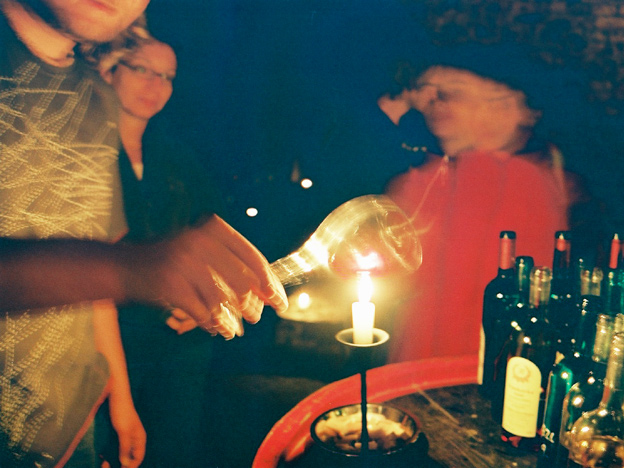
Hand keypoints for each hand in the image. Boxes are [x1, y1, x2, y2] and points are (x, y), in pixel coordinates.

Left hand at [108, 390, 145, 467]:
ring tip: (103, 463)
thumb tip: (125, 463)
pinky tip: (101, 454)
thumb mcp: (123, 431)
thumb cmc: (122, 411)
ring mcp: (125, 436)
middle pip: (130, 456)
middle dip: (121, 464)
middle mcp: (133, 438)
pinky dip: (109, 452)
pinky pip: (114, 447)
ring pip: (120, 453)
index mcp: (139, 438)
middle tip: (109, 467)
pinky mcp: (117, 433)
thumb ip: (125, 447)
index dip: (132, 466)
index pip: (139, 457)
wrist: (114, 396)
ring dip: (113, 459)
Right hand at [122, 215, 287, 338]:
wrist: (123, 267)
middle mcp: (200, 241)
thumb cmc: (172, 263)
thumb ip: (232, 266)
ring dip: (232, 319)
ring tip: (234, 330)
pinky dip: (213, 324)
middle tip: (257, 317)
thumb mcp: (202, 252)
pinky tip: (217, 329)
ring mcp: (184, 262)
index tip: (280, 301)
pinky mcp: (171, 284)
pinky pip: (203, 311)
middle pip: (242, 280)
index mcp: (213, 230)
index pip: (253, 258)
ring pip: (223, 299)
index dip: (269, 282)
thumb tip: (270, 291)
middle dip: (253, 303)